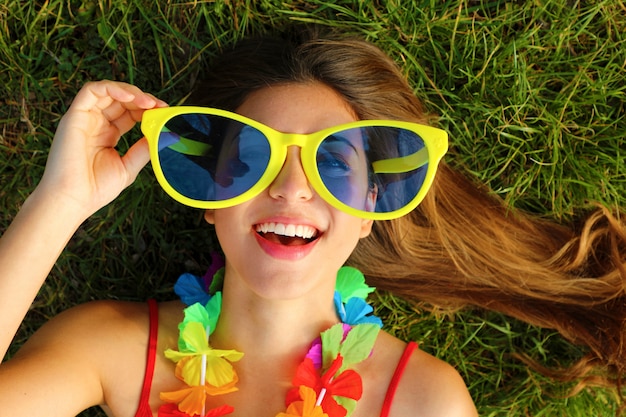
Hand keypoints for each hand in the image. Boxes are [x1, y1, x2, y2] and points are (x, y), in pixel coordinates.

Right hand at [36, 80, 166, 216]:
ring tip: (148, 102)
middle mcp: (95, 124)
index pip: (129, 113)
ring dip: (130, 92)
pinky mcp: (74, 116)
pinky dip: (111, 88)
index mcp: (107, 135)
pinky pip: (91, 91)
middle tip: (160, 106)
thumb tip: (166, 135)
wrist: (74, 199)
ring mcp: (84, 119)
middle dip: (142, 100)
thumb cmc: (96, 188)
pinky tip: (130, 98)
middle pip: (120, 100)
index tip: (164, 112)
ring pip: (107, 91)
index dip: (147, 110)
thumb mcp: (128, 166)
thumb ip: (144, 148)